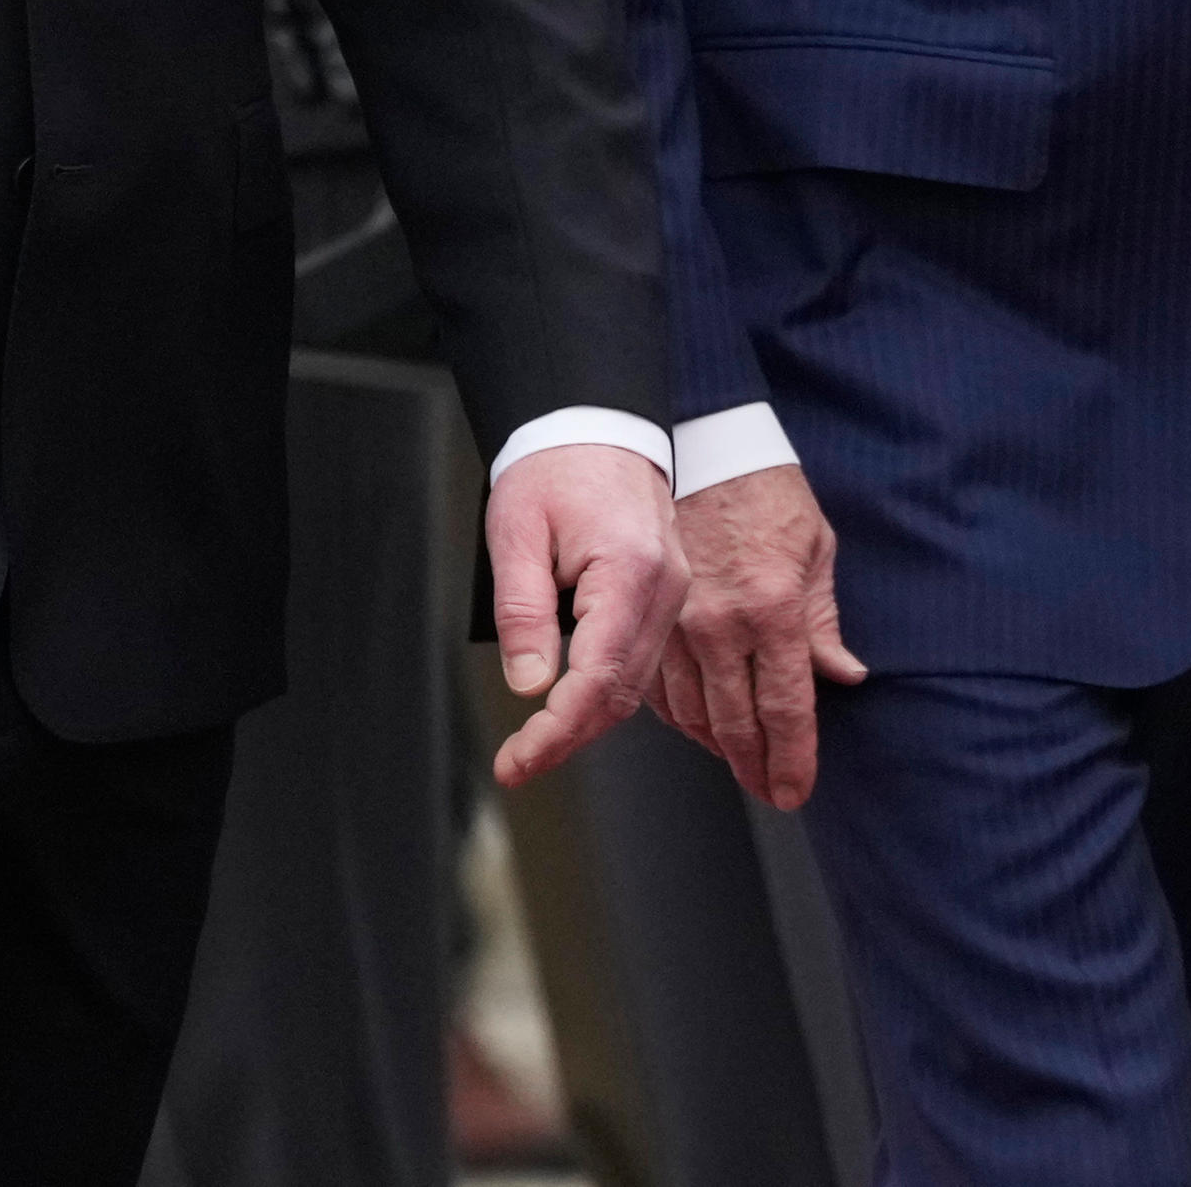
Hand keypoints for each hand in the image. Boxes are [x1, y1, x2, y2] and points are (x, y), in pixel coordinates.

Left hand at [479, 440, 682, 788]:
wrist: (598, 425)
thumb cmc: (555, 468)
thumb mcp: (517, 532)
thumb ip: (524, 612)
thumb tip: (531, 685)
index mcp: (630, 571)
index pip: (598, 677)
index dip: (556, 731)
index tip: (518, 760)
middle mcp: (665, 588)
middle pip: (623, 692)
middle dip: (568, 738)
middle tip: (517, 764)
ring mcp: (673, 593)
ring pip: (635, 684)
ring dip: (586, 723)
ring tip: (534, 746)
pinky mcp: (666, 595)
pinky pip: (641, 662)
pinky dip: (606, 694)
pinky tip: (571, 710)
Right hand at [651, 467, 866, 809]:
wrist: (704, 445)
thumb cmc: (766, 492)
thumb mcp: (815, 547)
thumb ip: (824, 620)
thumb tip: (844, 675)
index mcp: (772, 607)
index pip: (785, 706)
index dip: (793, 757)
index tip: (796, 789)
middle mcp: (720, 625)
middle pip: (737, 723)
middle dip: (758, 768)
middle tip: (774, 792)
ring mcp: (678, 625)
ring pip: (693, 714)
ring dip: (719, 749)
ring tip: (744, 767)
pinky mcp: (651, 617)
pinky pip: (659, 688)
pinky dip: (681, 717)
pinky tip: (699, 727)